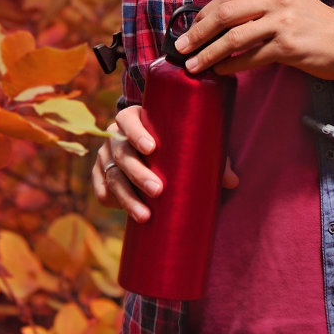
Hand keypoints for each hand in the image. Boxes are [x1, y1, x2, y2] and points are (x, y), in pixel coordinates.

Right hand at [92, 105, 239, 220]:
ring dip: (127, 197)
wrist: (151, 149)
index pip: (128, 119)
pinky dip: (110, 200)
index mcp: (134, 118)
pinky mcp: (101, 175)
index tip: (152, 148)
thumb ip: (212, 159)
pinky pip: (101, 189)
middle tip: (158, 190)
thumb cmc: (176, 142)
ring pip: (112, 176)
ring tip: (145, 215)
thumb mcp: (191, 143)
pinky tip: (122, 212)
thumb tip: (232, 182)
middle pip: (121, 152)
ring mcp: (106, 156)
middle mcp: (115, 136)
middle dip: (138, 173)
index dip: (137, 132)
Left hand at [174, 0, 333, 81]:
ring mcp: (283, 21)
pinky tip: (220, 71)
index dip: (205, 13)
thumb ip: (260, 6)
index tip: (192, 27)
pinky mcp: (288, 46)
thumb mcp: (290, 2)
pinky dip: (230, 66)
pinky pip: (249, 57)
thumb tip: (221, 21)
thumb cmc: (319, 26)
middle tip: (181, 47)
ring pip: (233, 37)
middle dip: (197, 32)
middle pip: (224, 13)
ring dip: (208, 53)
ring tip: (194, 65)